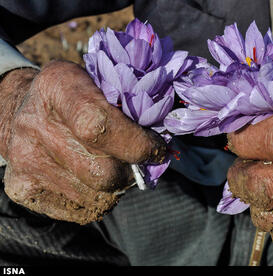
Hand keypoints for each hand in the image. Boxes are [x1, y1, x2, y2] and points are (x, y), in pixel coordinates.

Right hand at [0, 61, 165, 223]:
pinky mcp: (23, 188)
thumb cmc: (72, 95)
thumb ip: (128, 104)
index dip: (137, 144)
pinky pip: (83, 210)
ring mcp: (26, 161)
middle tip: (137, 160)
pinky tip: (92, 178)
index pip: (100, 126)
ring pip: (98, 197)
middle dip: (132, 171)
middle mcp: (35, 126)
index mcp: (58, 87)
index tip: (156, 148)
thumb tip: (162, 140)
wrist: (18, 111)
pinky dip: (100, 199)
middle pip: (103, 172)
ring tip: (112, 165)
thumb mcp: (96, 80)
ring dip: (117, 186)